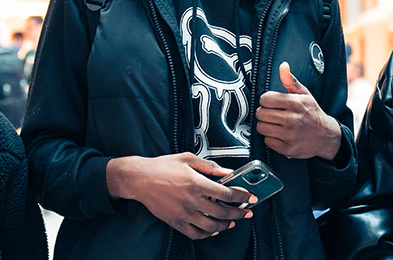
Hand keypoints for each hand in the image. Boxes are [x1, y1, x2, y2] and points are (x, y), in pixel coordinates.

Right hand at [106, 153, 255, 239]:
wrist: (140, 179)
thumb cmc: (163, 166)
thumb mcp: (188, 159)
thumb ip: (210, 166)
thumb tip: (228, 172)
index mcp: (196, 183)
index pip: (226, 194)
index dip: (242, 197)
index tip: (252, 198)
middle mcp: (192, 201)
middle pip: (222, 213)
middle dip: (239, 214)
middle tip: (247, 212)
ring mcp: (183, 214)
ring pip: (211, 226)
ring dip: (225, 225)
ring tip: (232, 222)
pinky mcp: (175, 222)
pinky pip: (195, 234)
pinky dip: (207, 234)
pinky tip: (213, 230)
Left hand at [256, 62, 341, 159]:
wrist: (326, 136)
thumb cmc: (312, 112)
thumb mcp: (304, 94)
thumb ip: (290, 80)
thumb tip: (283, 65)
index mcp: (295, 103)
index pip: (264, 99)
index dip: (266, 100)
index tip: (272, 103)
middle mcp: (292, 119)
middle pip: (260, 113)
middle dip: (264, 113)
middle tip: (273, 114)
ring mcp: (289, 135)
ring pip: (261, 127)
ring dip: (266, 125)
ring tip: (276, 124)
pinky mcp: (287, 149)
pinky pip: (267, 141)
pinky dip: (271, 138)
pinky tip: (280, 134)